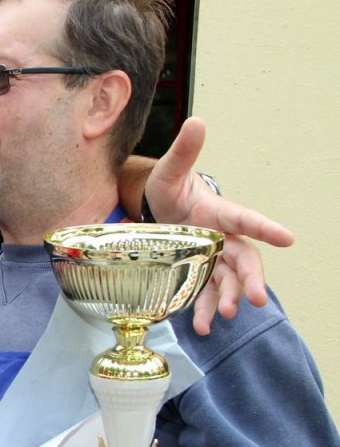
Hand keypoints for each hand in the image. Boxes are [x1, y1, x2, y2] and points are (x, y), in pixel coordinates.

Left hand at [142, 117, 294, 333]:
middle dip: (252, 278)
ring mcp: (212, 257)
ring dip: (230, 298)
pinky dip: (205, 309)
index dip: (265, 228)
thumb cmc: (170, 190)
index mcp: (219, 212)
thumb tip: (196, 121)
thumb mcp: (169, 173)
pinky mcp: (200, 273)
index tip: (287, 238)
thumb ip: (183, 152)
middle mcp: (222, 237)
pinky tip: (201, 326)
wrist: (159, 210)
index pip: (246, 219)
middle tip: (257, 299)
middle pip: (245, 258)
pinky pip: (207, 293)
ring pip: (229, 280)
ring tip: (226, 316)